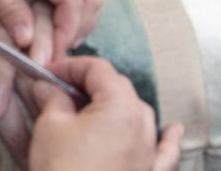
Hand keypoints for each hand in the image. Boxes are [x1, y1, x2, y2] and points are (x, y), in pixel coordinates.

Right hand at [28, 57, 183, 170]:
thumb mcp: (50, 127)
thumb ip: (52, 99)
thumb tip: (47, 88)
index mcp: (121, 108)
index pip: (98, 70)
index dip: (71, 66)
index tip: (50, 73)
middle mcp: (144, 128)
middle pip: (119, 89)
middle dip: (89, 85)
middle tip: (60, 90)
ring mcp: (150, 155)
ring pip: (140, 116)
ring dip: (117, 106)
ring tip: (91, 108)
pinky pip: (166, 153)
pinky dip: (168, 140)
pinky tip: (173, 130)